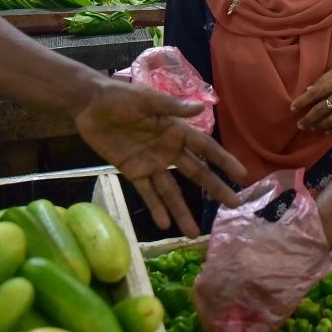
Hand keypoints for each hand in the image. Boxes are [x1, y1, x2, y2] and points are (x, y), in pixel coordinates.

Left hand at [74, 79, 247, 236]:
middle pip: (195, 173)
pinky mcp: (132, 172)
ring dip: (181, 211)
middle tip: (233, 205)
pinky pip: (147, 193)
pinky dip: (155, 208)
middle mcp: (168, 150)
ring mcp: (151, 163)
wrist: (89, 105)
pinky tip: (164, 224)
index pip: (205, 148)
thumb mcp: (146, 99)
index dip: (223, 160)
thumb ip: (172, 107)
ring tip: (193, 233)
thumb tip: (202, 107)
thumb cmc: (119, 97)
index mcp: (175, 130)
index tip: (242, 175)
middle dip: (214, 188)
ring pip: (171, 191)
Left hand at [291, 64, 331, 134]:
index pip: (314, 94)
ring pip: (330, 121)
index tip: (292, 108)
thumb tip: (309, 89)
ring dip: (318, 126)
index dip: (302, 102)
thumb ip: (324, 78)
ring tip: (310, 127)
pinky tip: (326, 130)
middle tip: (299, 124)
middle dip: (307, 119)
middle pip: (320, 111)